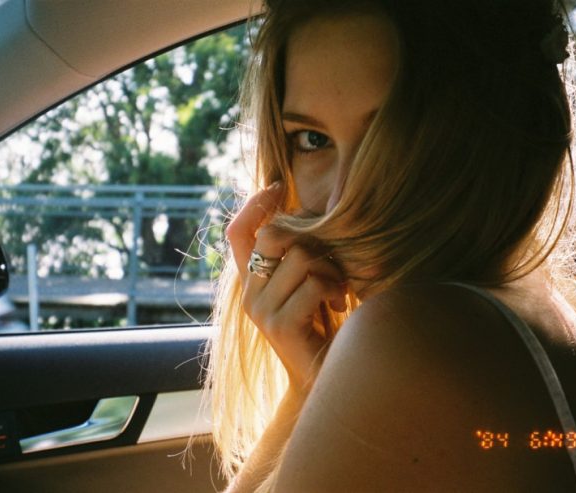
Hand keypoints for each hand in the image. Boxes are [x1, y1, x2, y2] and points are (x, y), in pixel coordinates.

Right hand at [226, 183, 346, 394]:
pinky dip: (333, 287)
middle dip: (311, 240)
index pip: (237, 232)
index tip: (278, 185)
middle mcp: (247, 294)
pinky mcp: (278, 325)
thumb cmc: (323, 326)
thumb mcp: (307, 283)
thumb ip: (299, 254)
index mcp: (250, 281)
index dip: (254, 204)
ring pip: (299, 256)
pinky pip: (312, 283)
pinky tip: (338, 302)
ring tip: (338, 288)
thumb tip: (304, 210)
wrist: (322, 379)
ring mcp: (259, 310)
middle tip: (332, 262)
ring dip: (330, 268)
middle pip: (274, 235)